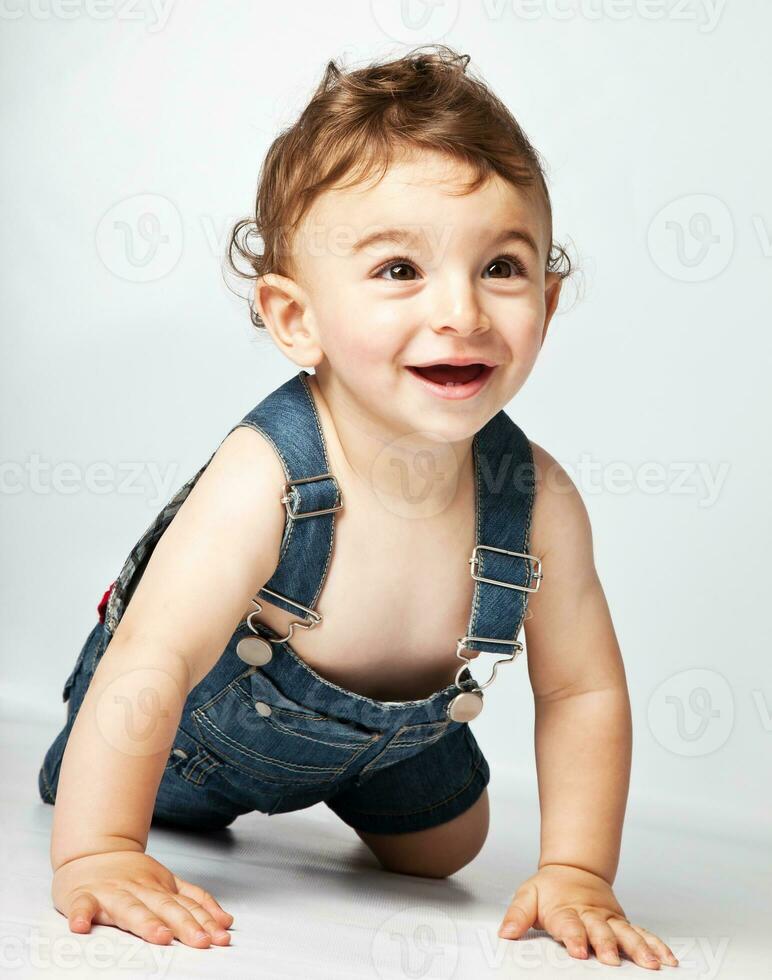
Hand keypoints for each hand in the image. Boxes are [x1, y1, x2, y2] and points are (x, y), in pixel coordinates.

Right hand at [52, 850, 233, 947]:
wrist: (92, 851)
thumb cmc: (131, 875)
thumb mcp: (167, 883)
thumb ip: (194, 901)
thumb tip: (225, 922)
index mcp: (159, 888)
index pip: (186, 906)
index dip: (205, 921)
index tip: (220, 936)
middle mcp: (139, 889)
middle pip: (164, 908)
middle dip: (184, 925)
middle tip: (201, 941)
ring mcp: (111, 893)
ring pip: (130, 908)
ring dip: (145, 922)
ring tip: (160, 936)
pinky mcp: (83, 896)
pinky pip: (81, 906)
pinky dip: (81, 916)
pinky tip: (81, 927)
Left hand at [498, 864, 677, 969]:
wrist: (573, 869)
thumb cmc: (550, 889)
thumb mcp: (527, 896)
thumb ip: (517, 915)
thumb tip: (505, 933)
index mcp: (566, 910)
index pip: (570, 925)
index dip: (574, 937)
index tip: (578, 950)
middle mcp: (591, 915)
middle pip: (601, 930)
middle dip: (607, 945)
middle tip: (613, 960)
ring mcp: (610, 919)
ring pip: (626, 933)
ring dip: (639, 948)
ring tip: (652, 964)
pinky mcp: (623, 923)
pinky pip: (642, 934)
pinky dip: (656, 945)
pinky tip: (668, 959)